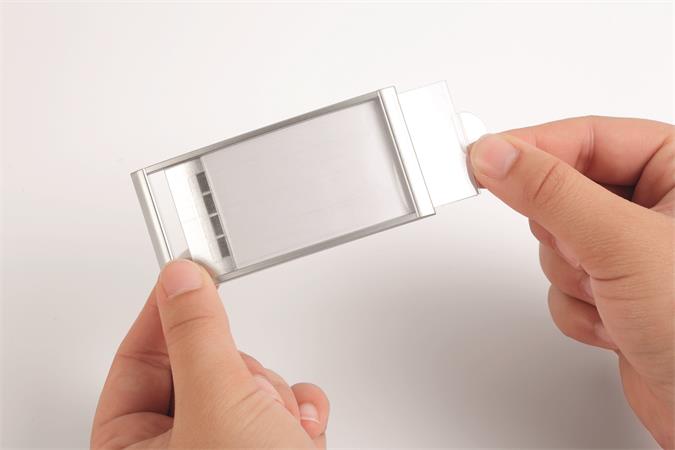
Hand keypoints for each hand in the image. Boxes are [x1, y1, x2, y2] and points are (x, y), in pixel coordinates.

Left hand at [91, 260, 329, 448]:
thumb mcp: (217, 408)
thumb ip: (197, 336)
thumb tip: (180, 281)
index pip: (136, 361)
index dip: (163, 314)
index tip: (184, 275)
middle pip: (205, 366)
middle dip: (241, 372)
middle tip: (247, 390)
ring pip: (251, 382)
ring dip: (275, 396)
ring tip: (280, 428)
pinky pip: (283, 404)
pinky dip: (300, 410)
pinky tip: (302, 430)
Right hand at [469, 117, 673, 447]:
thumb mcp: (622, 242)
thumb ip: (551, 191)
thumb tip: (496, 155)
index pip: (587, 137)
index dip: (532, 148)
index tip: (482, 158)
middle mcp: (658, 206)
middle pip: (564, 191)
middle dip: (567, 234)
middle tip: (588, 251)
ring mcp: (634, 251)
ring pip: (557, 242)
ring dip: (574, 277)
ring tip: (614, 295)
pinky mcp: (617, 291)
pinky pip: (562, 283)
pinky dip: (578, 308)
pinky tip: (616, 323)